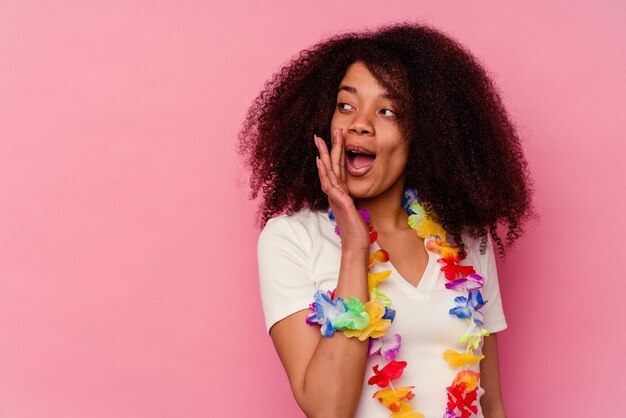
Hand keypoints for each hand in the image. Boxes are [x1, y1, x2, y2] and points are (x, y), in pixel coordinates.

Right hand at [315, 128, 369, 250]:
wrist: (356, 245)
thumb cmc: (357, 229)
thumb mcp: (355, 209)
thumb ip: (350, 200)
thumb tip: (350, 195)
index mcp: (340, 192)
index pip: (336, 169)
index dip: (334, 154)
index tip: (332, 140)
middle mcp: (335, 193)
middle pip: (329, 167)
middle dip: (326, 149)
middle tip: (320, 134)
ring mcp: (335, 197)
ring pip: (328, 172)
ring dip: (324, 156)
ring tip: (320, 141)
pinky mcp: (339, 202)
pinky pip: (330, 185)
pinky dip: (324, 173)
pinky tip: (320, 162)